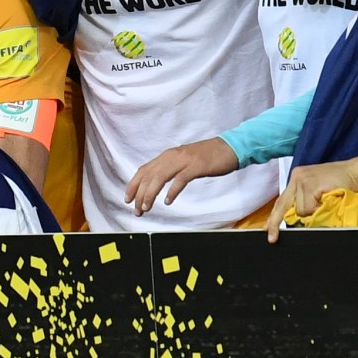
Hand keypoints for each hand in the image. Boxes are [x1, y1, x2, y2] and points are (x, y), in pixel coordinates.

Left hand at [125, 137, 239, 215]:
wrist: (230, 147)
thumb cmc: (207, 156)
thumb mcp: (183, 160)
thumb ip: (170, 168)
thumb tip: (155, 183)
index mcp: (167, 155)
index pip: (144, 170)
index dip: (134, 185)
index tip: (128, 199)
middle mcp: (172, 156)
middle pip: (149, 175)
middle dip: (140, 194)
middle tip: (137, 210)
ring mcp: (184, 160)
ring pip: (160, 177)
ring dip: (150, 194)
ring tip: (146, 207)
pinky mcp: (196, 166)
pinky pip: (180, 179)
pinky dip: (172, 190)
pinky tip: (168, 201)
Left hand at [265, 160, 357, 242]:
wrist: (356, 171)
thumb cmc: (341, 182)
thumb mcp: (318, 189)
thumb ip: (306, 199)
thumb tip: (296, 218)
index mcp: (297, 177)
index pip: (282, 200)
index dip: (274, 216)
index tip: (267, 230)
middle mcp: (296, 177)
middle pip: (282, 205)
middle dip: (275, 223)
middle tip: (272, 238)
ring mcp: (302, 180)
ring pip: (300, 210)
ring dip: (313, 212)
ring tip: (325, 203)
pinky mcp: (310, 185)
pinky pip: (309, 208)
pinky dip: (318, 210)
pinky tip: (327, 200)